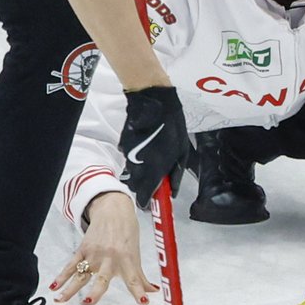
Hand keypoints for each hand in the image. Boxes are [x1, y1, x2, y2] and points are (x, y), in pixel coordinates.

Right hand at [50, 193, 158, 304]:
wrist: (114, 210)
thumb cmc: (127, 233)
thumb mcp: (135, 254)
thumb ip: (141, 277)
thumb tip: (153, 292)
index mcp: (126, 260)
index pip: (134, 279)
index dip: (139, 291)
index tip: (143, 302)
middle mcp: (110, 259)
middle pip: (102, 279)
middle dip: (95, 291)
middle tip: (88, 302)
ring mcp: (95, 254)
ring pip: (81, 275)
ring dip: (70, 288)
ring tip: (61, 300)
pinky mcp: (83, 249)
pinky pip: (71, 264)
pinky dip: (62, 275)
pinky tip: (54, 286)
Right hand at [118, 85, 189, 208]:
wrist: (152, 101)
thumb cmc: (171, 125)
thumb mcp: (182, 152)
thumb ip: (176, 175)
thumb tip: (173, 192)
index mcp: (154, 171)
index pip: (144, 198)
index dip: (147, 203)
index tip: (152, 202)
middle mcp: (138, 167)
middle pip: (135, 187)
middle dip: (144, 186)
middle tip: (154, 178)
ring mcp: (128, 155)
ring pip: (131, 172)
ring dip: (140, 170)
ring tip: (152, 156)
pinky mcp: (123, 145)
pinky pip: (128, 157)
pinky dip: (135, 156)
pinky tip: (144, 144)